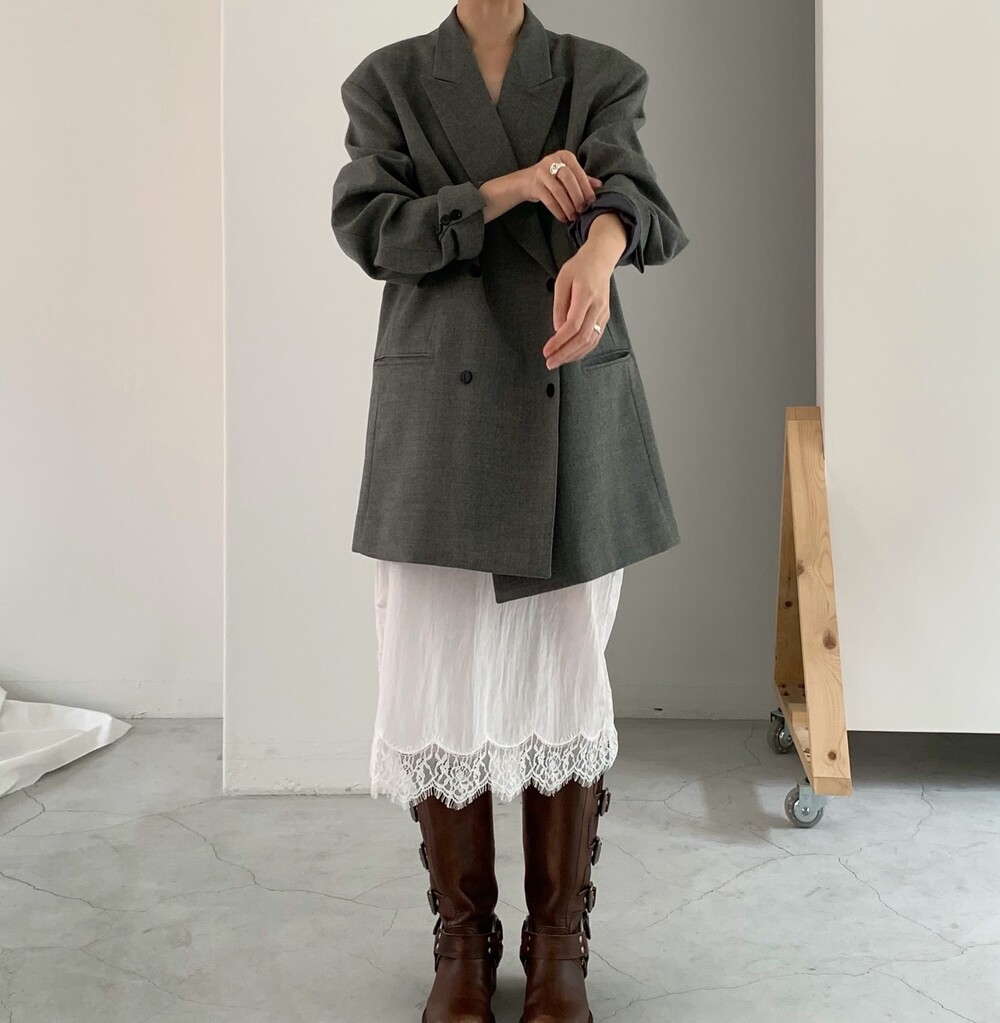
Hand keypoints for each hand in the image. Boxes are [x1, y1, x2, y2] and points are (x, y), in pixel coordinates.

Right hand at [518, 150, 602, 223]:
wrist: (527, 181)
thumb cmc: (553, 178)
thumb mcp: (568, 174)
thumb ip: (583, 178)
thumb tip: (599, 185)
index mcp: (565, 156)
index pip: (578, 172)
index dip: (586, 187)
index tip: (592, 201)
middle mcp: (552, 160)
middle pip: (568, 179)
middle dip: (577, 196)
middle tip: (582, 210)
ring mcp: (542, 172)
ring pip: (558, 191)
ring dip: (568, 206)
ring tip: (573, 216)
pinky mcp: (534, 185)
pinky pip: (549, 200)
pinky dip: (558, 211)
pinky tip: (563, 218)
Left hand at [541, 246, 614, 369]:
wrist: (600, 260)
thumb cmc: (580, 267)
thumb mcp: (562, 280)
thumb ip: (559, 306)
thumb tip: (557, 329)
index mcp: (586, 296)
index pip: (573, 326)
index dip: (559, 341)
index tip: (547, 350)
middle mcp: (597, 307)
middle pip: (582, 338)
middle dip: (565, 354)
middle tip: (550, 362)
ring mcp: (603, 314)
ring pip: (590, 342)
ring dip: (573, 355)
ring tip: (558, 361)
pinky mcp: (604, 317)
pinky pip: (594, 339)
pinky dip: (582, 350)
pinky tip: (571, 354)